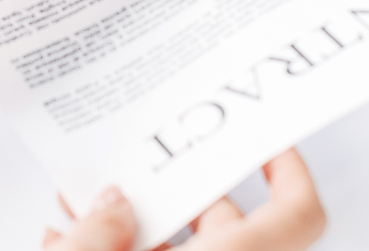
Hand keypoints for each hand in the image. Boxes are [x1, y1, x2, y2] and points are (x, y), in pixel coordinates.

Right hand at [47, 150, 324, 250]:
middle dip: (171, 185)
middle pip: (224, 220)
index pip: (297, 213)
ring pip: (184, 247)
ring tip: (81, 208)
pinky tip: (70, 239)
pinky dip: (125, 249)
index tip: (260, 130)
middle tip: (130, 161)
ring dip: (135, 224)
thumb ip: (95, 234)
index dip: (289, 166)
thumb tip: (114, 206)